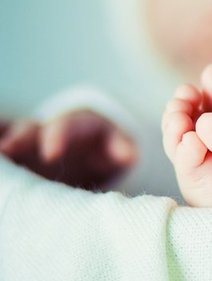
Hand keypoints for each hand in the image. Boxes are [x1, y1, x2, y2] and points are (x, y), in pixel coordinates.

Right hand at [0, 109, 136, 188]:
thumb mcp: (117, 146)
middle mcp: (46, 129)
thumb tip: (130, 156)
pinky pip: (4, 140)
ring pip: (11, 134)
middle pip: (30, 128)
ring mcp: (26, 141)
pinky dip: (0, 139)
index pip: (66, 126)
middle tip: (5, 150)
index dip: (59, 137)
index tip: (52, 153)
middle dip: (20, 138)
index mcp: (76, 125)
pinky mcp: (17, 155)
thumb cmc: (105, 146)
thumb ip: (121, 148)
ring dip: (4, 138)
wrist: (91, 149)